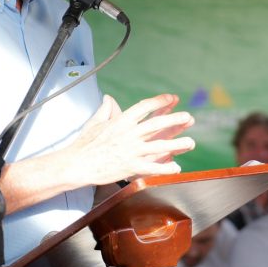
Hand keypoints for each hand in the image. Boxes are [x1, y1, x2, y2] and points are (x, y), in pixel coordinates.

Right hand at [66, 94, 194, 185]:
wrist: (76, 164)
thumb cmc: (84, 144)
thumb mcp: (95, 122)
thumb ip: (105, 110)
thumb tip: (109, 98)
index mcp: (120, 121)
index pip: (144, 107)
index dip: (160, 102)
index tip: (172, 99)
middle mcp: (128, 134)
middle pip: (156, 124)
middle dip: (174, 119)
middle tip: (189, 118)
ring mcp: (129, 150)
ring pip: (158, 145)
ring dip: (177, 144)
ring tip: (191, 142)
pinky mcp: (129, 166)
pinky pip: (151, 167)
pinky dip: (164, 168)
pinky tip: (176, 167)